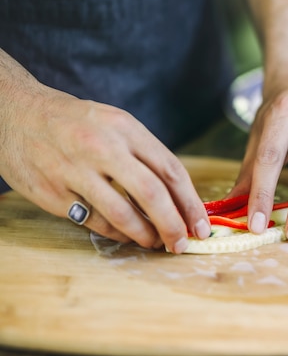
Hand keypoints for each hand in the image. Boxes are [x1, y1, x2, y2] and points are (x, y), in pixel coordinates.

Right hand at [0, 83, 210, 252]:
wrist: (16, 112)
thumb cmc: (72, 120)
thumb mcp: (112, 122)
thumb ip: (142, 152)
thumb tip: (177, 194)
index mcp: (124, 127)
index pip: (170, 169)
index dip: (190, 202)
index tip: (201, 224)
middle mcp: (103, 147)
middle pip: (153, 194)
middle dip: (174, 225)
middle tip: (183, 243)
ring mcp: (76, 171)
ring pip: (124, 214)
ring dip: (146, 235)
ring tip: (155, 242)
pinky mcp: (54, 192)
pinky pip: (95, 222)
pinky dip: (117, 234)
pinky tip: (126, 235)